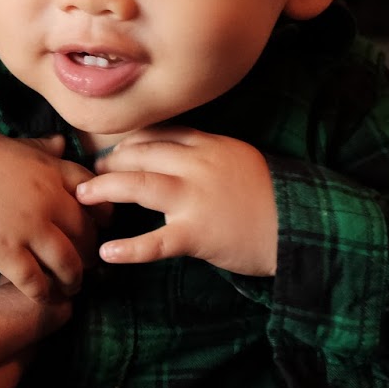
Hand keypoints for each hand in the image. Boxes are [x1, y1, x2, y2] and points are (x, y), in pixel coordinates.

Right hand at [0, 132, 100, 301]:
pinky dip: (44, 293)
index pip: (95, 196)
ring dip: (73, 279)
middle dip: (89, 253)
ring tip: (70, 286)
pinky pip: (35, 280)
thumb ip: (42, 148)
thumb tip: (61, 142)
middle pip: (86, 234)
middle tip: (85, 264)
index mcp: (53, 173)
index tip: (100, 226)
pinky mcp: (6, 251)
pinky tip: (45, 297)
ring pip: (67, 263)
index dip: (102, 215)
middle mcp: (49, 202)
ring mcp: (29, 228)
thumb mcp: (16, 145)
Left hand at [76, 126, 277, 275]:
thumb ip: (203, 152)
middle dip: (109, 162)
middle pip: (139, 154)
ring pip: (139, 186)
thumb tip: (167, 152)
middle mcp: (197, 166)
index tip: (110, 149)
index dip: (127, 142)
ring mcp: (195, 200)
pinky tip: (107, 252)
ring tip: (83, 196)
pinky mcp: (198, 234)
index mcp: (207, 145)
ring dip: (105, 189)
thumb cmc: (271, 196)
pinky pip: (156, 241)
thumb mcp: (237, 158)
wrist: (306, 227)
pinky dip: (129, 248)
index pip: (156, 135)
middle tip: (90, 173)